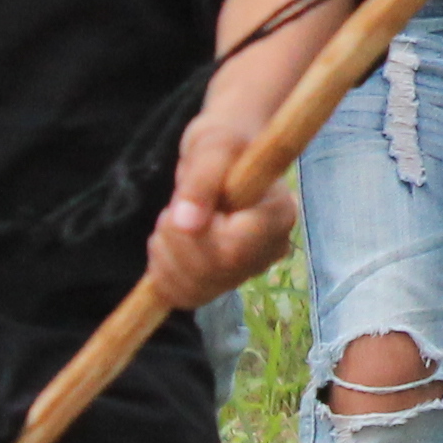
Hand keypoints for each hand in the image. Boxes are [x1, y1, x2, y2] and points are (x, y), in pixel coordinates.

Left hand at [147, 104, 298, 308]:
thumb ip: (200, 183)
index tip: (185, 203)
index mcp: (278, 215)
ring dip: (166, 255)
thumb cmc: (222, 145)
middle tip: (174, 207)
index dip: (196, 234)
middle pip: (212, 274)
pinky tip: (169, 243)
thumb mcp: (211, 149)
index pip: (233, 249)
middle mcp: (270, 251)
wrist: (222, 157)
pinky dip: (164, 273)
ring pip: (194, 290)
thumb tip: (185, 223)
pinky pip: (184, 297)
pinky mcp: (223, 282)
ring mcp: (247, 271)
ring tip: (173, 221)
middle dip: (175, 241)